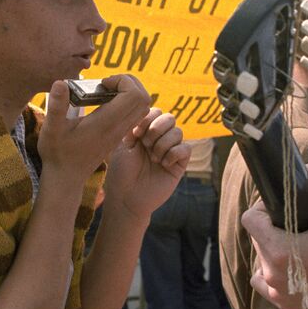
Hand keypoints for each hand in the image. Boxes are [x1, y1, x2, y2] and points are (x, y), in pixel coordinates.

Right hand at [38, 75, 151, 186]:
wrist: (66, 177)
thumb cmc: (57, 153)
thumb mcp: (51, 128)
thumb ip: (56, 106)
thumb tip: (60, 82)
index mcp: (106, 123)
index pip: (134, 95)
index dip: (123, 81)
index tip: (103, 83)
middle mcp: (118, 128)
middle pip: (144, 98)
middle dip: (129, 83)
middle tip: (107, 84)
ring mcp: (121, 133)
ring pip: (143, 107)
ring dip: (130, 92)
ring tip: (107, 91)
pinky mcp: (120, 136)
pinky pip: (136, 115)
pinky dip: (128, 102)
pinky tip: (106, 103)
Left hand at [103, 106, 187, 221]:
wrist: (127, 198)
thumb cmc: (121, 174)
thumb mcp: (122, 145)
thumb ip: (133, 126)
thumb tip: (141, 110)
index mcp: (145, 132)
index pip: (155, 112)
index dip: (148, 118)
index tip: (136, 133)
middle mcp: (159, 139)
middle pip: (169, 118)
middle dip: (157, 128)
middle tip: (145, 144)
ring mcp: (170, 151)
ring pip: (178, 132)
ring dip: (163, 143)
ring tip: (153, 158)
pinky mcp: (179, 164)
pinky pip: (186, 149)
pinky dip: (174, 153)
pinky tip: (162, 163)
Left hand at [241, 161, 307, 308]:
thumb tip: (305, 168)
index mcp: (279, 250)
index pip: (250, 219)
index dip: (264, 208)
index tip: (283, 208)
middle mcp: (272, 274)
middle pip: (257, 239)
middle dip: (273, 228)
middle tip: (299, 225)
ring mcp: (277, 292)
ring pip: (261, 261)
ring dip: (273, 250)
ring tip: (299, 245)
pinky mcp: (284, 305)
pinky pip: (265, 283)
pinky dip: (274, 273)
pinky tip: (292, 265)